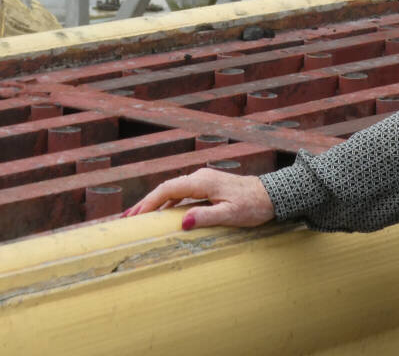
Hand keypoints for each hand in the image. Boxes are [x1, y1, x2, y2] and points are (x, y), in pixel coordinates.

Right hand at [123, 168, 275, 230]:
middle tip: (127, 217)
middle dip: (147, 202)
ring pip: (173, 190)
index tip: (135, 215)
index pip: (168, 190)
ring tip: (139, 216)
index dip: (150, 202)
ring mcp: (204, 180)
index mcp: (203, 182)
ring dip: (156, 202)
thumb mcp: (231, 214)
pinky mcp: (208, 185)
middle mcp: (200, 177)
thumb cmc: (253, 206)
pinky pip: (182, 192)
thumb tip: (183, 221)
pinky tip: (163, 213)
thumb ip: (207, 217)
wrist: (271, 195)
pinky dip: (168, 202)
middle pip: (166, 188)